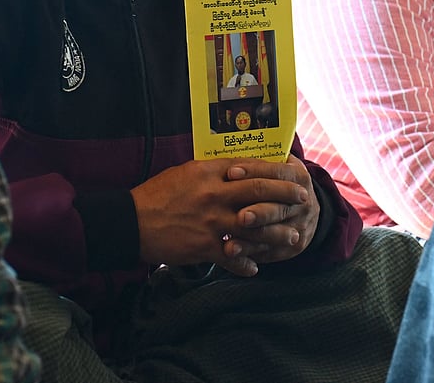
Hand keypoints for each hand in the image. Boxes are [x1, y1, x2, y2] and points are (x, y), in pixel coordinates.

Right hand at [130, 156, 314, 273]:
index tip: (292, 174)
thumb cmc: (156, 195)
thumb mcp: (184, 173)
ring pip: (255, 227)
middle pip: (260, 192)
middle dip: (286, 195)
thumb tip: (236, 168)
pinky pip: (235, 257)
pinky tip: (255, 268)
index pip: (250, 166)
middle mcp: (213, 194)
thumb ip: (211, 171)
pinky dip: (247, 265)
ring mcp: (211, 221)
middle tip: (303, 199)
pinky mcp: (204, 246)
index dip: (274, 171)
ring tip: (292, 237)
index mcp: (208, 172)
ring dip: (277, 234)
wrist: (130, 221)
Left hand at [218, 156, 318, 275]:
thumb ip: (258, 162)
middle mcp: (304, 201)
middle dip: (257, 212)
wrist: (304, 207)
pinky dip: (250, 253)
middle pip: (277, 206)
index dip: (253, 171)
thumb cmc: (275, 182)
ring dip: (250, 239)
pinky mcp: (293, 246)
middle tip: (239, 217)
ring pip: (273, 233)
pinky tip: (231, 254)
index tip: (230, 173)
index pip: (276, 171)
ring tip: (228, 243)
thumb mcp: (275, 167)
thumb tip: (227, 147)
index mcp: (298, 175)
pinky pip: (270, 251)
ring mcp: (300, 225)